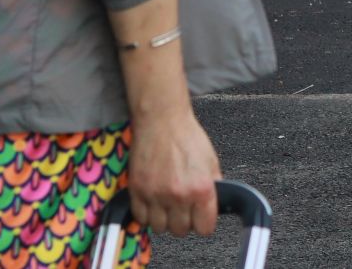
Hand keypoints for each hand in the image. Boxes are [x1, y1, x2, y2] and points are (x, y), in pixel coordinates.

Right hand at [126, 107, 220, 237]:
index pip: (205, 229)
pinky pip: (141, 218)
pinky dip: (147, 214)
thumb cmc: (187, 137)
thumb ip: (213, 187)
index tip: (200, 217)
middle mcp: (179, 196)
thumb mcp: (211, 161)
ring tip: (166, 204)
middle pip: (181, 230)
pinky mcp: (137, 191)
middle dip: (183, 220)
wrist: (162, 120)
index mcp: (202, 189)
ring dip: (164, 219)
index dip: (203, 223)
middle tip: (182, 207)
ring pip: (160, 228)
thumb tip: (213, 206)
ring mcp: (156, 195)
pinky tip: (153, 201)